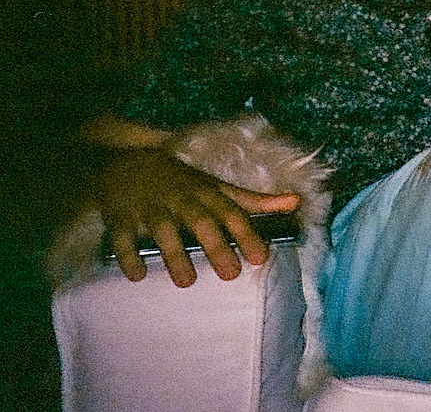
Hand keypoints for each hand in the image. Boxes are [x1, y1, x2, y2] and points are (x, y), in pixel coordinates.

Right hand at [95, 147, 299, 286]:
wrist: (126, 160)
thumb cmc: (181, 180)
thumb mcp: (217, 186)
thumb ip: (254, 200)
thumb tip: (296, 202)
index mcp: (206, 193)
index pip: (231, 213)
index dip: (247, 234)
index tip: (261, 258)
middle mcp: (181, 199)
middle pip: (201, 221)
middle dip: (216, 246)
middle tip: (230, 274)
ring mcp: (150, 207)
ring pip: (163, 229)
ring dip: (174, 255)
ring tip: (186, 282)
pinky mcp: (120, 217)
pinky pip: (123, 237)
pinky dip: (129, 255)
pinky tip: (137, 275)